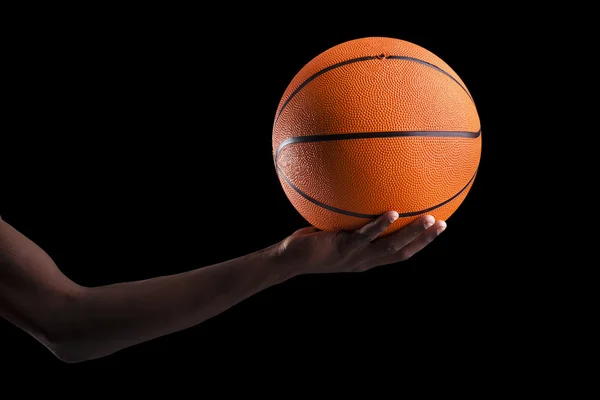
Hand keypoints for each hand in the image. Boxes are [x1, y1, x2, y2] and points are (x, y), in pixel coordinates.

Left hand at [275, 211, 446, 275]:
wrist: (289, 260)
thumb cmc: (309, 243)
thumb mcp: (334, 232)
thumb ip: (350, 220)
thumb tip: (359, 195)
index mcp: (367, 259)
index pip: (400, 254)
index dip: (420, 243)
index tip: (437, 228)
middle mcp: (364, 261)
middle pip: (402, 253)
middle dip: (424, 240)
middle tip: (442, 223)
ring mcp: (355, 257)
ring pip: (390, 247)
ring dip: (412, 234)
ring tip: (429, 218)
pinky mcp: (342, 248)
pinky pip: (365, 236)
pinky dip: (380, 226)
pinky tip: (392, 212)